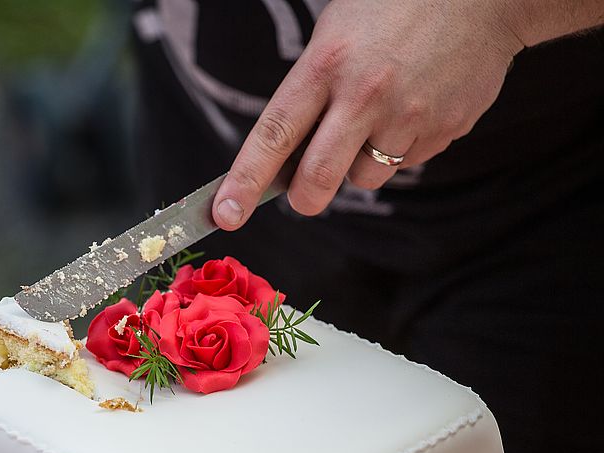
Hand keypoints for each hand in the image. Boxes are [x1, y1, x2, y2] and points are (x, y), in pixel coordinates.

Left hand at [212, 0, 524, 227]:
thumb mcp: (335, 35)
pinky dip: (402, 148)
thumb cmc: (394, 9)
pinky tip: (414, 107)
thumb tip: (286, 160)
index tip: (225, 215)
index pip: (274, 135)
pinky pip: (407, 163)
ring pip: (364, 178)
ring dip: (361, 163)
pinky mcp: (444, 130)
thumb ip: (309, 95)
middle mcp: (364, 94)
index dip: (245, 181)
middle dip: (305, 197)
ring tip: (380, 116)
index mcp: (326, 64)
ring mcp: (408, 115)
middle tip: (305, 193)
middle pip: (317, 180)